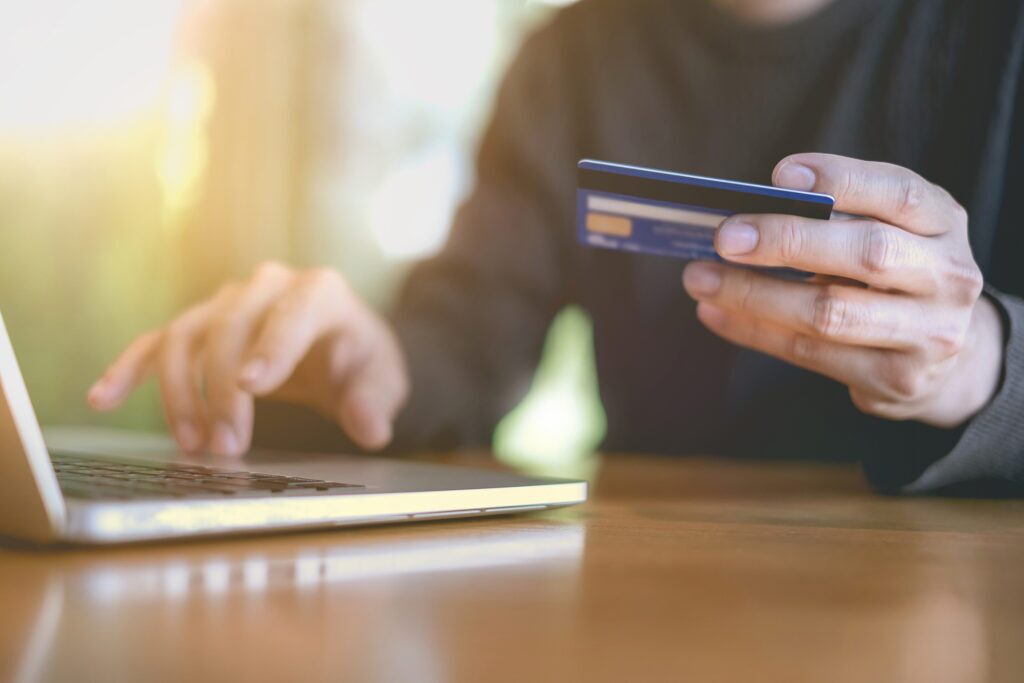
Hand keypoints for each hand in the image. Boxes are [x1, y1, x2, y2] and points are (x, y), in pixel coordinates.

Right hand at [87, 262, 408, 454]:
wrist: (341, 348)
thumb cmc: (360, 361)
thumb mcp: (383, 381)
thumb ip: (375, 402)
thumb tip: (369, 428)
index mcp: (320, 292)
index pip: (292, 313)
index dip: (271, 347)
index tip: (252, 386)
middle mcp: (269, 286)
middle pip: (230, 327)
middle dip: (223, 390)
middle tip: (227, 447)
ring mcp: (229, 302)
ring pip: (187, 335)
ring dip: (182, 392)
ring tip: (192, 445)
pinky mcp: (201, 325)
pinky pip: (157, 342)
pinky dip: (130, 369)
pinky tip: (104, 398)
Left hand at [682, 153, 1003, 427]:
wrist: (951, 357)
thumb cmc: (896, 275)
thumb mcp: (889, 231)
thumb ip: (840, 215)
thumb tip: (749, 212)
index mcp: (943, 223)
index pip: (900, 193)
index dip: (843, 180)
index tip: (780, 175)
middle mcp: (948, 277)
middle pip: (867, 254)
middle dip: (787, 241)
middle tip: (724, 237)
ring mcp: (929, 333)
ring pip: (830, 312)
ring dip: (754, 295)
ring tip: (700, 278)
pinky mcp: (898, 380)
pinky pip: (810, 354)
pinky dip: (754, 331)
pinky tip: (715, 312)